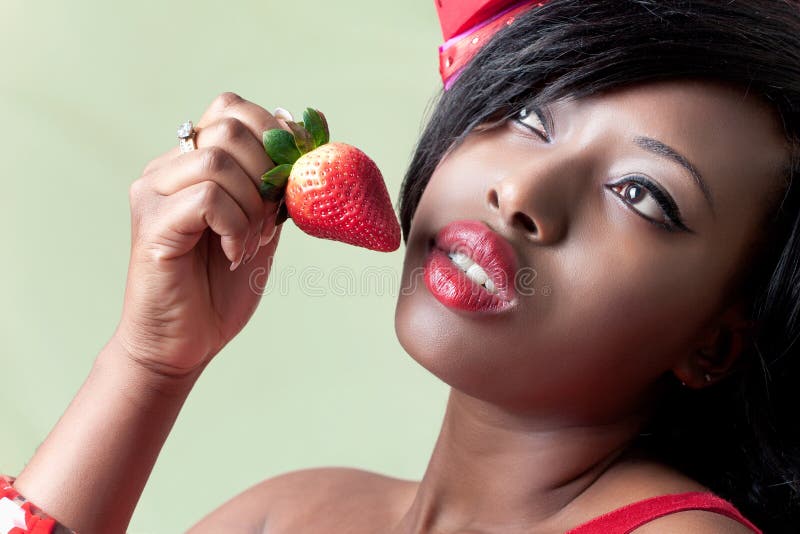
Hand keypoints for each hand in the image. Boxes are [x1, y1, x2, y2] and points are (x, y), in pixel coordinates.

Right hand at [115, 92, 285, 377]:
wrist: (183, 343)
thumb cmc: (220, 288)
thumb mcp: (260, 227)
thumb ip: (274, 188)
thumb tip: (305, 141)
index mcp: (191, 163)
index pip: (231, 108)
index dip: (274, 129)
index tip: (297, 168)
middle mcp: (166, 169)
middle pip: (229, 127)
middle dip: (268, 171)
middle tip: (270, 219)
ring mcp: (153, 194)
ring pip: (219, 160)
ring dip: (252, 204)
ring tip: (250, 242)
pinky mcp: (151, 224)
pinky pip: (208, 198)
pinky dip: (235, 226)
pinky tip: (233, 255)